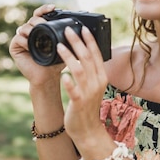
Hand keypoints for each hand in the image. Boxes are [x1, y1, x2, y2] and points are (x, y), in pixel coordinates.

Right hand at [9, 4, 63, 84]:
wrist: (48, 77)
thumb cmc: (56, 63)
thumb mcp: (64, 46)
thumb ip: (68, 36)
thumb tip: (81, 25)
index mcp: (40, 29)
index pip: (40, 14)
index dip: (45, 9)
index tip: (53, 7)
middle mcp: (30, 32)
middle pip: (32, 19)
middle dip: (39, 19)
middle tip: (45, 23)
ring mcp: (21, 39)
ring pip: (24, 27)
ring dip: (31, 30)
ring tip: (38, 35)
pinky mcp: (14, 47)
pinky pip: (18, 39)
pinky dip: (24, 41)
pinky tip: (30, 45)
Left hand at [56, 25, 108, 142]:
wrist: (88, 130)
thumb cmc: (87, 106)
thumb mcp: (93, 86)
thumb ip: (91, 71)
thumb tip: (85, 54)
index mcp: (101, 77)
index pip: (96, 54)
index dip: (89, 40)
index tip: (82, 28)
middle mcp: (97, 83)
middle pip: (87, 58)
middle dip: (77, 42)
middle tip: (67, 30)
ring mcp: (88, 93)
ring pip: (79, 70)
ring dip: (69, 57)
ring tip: (59, 46)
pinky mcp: (79, 103)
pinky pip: (74, 91)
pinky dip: (69, 83)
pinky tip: (62, 75)